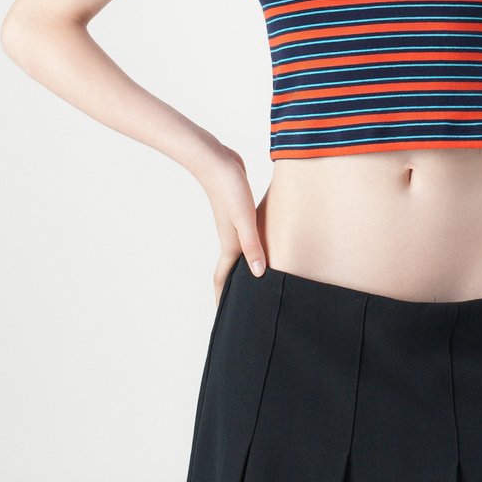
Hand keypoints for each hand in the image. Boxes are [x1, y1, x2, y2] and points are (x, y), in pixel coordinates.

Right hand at [194, 144, 267, 306]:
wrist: (218, 162)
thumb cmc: (230, 190)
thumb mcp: (245, 220)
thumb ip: (252, 246)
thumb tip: (259, 274)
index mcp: (230, 244)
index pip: (223, 278)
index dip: (222, 298)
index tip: (224, 318)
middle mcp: (231, 238)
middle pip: (231, 270)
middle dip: (233, 289)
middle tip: (243, 306)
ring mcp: (235, 225)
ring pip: (240, 253)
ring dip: (246, 267)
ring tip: (256, 280)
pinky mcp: (240, 212)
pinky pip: (248, 237)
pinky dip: (253, 248)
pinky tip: (263, 245)